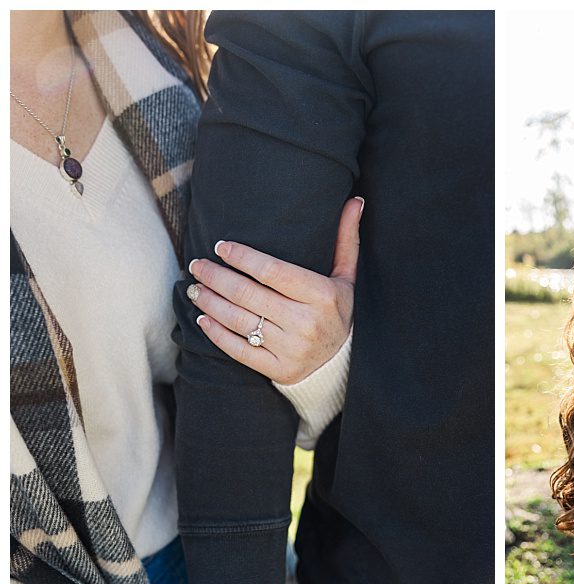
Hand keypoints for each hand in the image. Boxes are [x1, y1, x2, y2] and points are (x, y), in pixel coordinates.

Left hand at [187, 196, 362, 384]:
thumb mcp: (346, 276)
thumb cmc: (337, 309)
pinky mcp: (279, 369)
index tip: (221, 247)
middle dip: (216, 277)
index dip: (242, 257)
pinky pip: (239, 350)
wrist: (341, 362)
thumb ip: (346, 239)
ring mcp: (292, 349)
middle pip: (248, 294)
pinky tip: (203, 318)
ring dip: (210, 302)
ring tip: (195, 288)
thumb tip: (354, 202)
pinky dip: (216, 334)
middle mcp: (306, 323)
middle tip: (197, 265)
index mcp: (322, 295)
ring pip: (239, 320)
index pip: (272, 271)